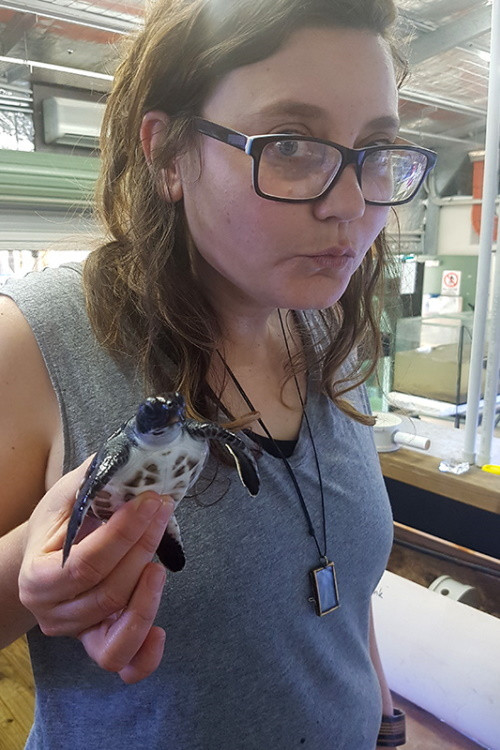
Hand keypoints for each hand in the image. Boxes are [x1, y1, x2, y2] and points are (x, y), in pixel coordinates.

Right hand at [18, 458, 173, 683]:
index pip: (85, 563)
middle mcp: (53, 613)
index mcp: (37, 576)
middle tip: (163, 512)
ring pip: (116, 629)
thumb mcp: (66, 496)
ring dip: (147, 597)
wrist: (45, 558)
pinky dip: (144, 656)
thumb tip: (131, 456)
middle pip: (106, 592)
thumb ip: (93, 480)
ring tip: (160, 565)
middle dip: (142, 549)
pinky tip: (162, 632)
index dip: (123, 534)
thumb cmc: (57, 526)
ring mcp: (76, 633)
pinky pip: (122, 664)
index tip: (150, 501)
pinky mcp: (99, 643)